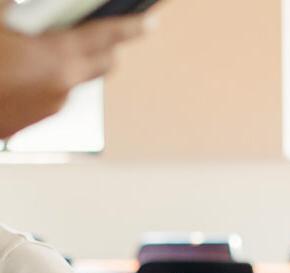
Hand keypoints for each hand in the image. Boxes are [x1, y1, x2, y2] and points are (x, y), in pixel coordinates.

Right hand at [0, 10, 147, 137]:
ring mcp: (51, 107)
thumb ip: (16, 11)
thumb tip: (24, 5)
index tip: (150, 23)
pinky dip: (49, 83)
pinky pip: (53, 97)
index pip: (106, 36)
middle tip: (103, 37)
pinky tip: (23, 74)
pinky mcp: (36, 122)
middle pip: (104, 65)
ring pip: (76, 81)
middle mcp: (63, 86)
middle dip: (108, 49)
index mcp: (56, 57)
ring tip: (43, 51)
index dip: (132, 27)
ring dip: (72, 66)